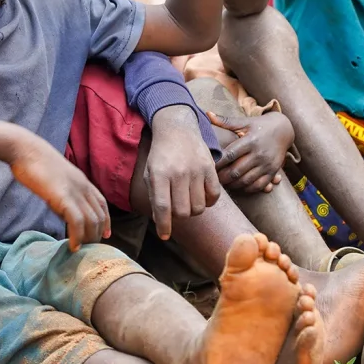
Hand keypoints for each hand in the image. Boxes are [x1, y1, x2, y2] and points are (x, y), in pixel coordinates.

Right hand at [11, 140, 110, 250]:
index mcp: (83, 181)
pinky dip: (77, 237)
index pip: (102, 204)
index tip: (105, 234)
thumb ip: (64, 194)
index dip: (106, 220)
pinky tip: (73, 246)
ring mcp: (75, 192)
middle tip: (88, 248)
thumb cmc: (35, 164)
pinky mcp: (64, 197)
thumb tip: (65, 212)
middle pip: (99, 216)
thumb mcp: (57, 179)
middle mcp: (83, 187)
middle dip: (96, 234)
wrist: (26, 150)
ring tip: (81, 250)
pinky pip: (77, 222)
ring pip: (91, 221)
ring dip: (88, 239)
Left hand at [145, 106, 220, 239]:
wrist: (177, 128)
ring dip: (193, 210)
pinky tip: (201, 196)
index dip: (163, 225)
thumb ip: (154, 196)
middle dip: (178, 217)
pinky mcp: (210, 167)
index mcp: (159, 174)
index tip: (164, 235)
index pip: (162, 207)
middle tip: (176, 210)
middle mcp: (178, 172)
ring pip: (198, 207)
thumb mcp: (150, 172)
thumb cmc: (161, 155)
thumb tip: (161, 222)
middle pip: (182, 211)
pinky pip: (214, 196)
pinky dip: (208, 202)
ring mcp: (196, 170)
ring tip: (187, 202)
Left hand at [208, 110, 294, 193]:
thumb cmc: (260, 126)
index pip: (230, 155)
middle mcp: (258, 153)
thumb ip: (226, 121)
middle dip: (222, 177)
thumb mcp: (244, 122)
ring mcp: (267, 164)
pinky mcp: (273, 171)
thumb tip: (207, 114)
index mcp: (249, 141)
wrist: (284, 129)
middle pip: (236, 171)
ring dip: (233, 185)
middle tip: (213, 179)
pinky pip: (259, 185)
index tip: (208, 166)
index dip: (217, 163)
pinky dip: (247, 188)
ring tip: (224, 184)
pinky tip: (239, 186)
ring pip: (246, 181)